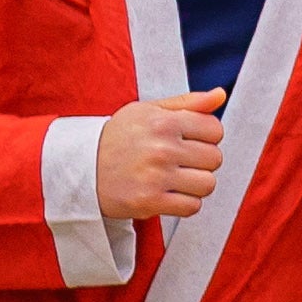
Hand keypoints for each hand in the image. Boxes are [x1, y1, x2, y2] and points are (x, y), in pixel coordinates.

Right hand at [94, 89, 230, 226]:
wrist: (80, 168)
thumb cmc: (117, 137)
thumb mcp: (148, 111)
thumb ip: (187, 103)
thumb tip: (220, 94)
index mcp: (164, 122)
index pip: (215, 130)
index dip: (206, 137)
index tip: (190, 141)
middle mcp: (162, 148)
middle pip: (214, 158)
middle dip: (201, 161)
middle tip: (180, 162)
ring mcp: (157, 176)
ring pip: (207, 184)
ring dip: (195, 185)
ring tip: (176, 179)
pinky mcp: (150, 201)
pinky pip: (192, 207)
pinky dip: (185, 203)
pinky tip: (169, 194)